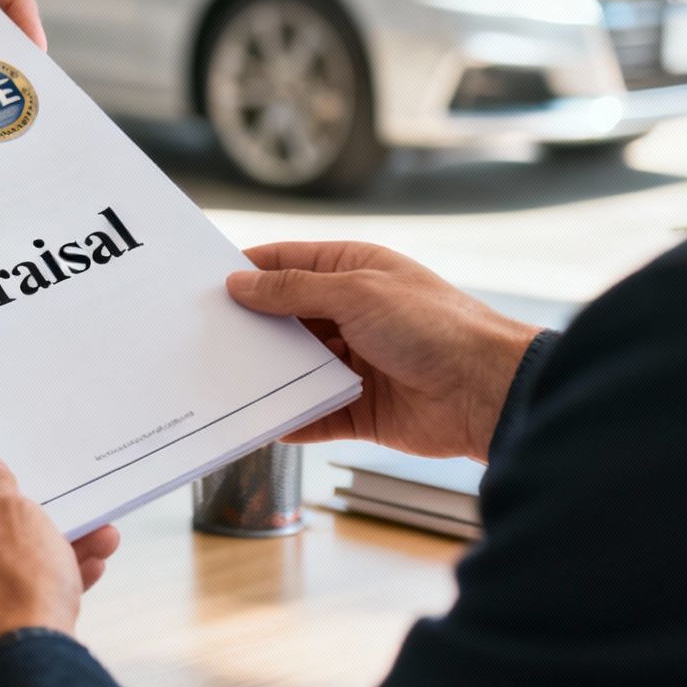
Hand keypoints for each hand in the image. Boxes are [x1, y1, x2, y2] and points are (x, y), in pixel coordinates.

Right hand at [227, 241, 541, 461]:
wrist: (487, 392)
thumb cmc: (435, 326)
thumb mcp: (357, 293)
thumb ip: (294, 291)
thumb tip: (240, 284)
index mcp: (354, 272)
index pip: (287, 265)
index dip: (247, 272)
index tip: (202, 284)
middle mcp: (352, 314)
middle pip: (285, 319)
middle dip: (249, 328)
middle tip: (199, 335)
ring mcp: (354, 362)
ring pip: (294, 368)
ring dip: (264, 375)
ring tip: (216, 379)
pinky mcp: (359, 408)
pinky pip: (312, 413)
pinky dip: (287, 417)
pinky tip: (256, 421)